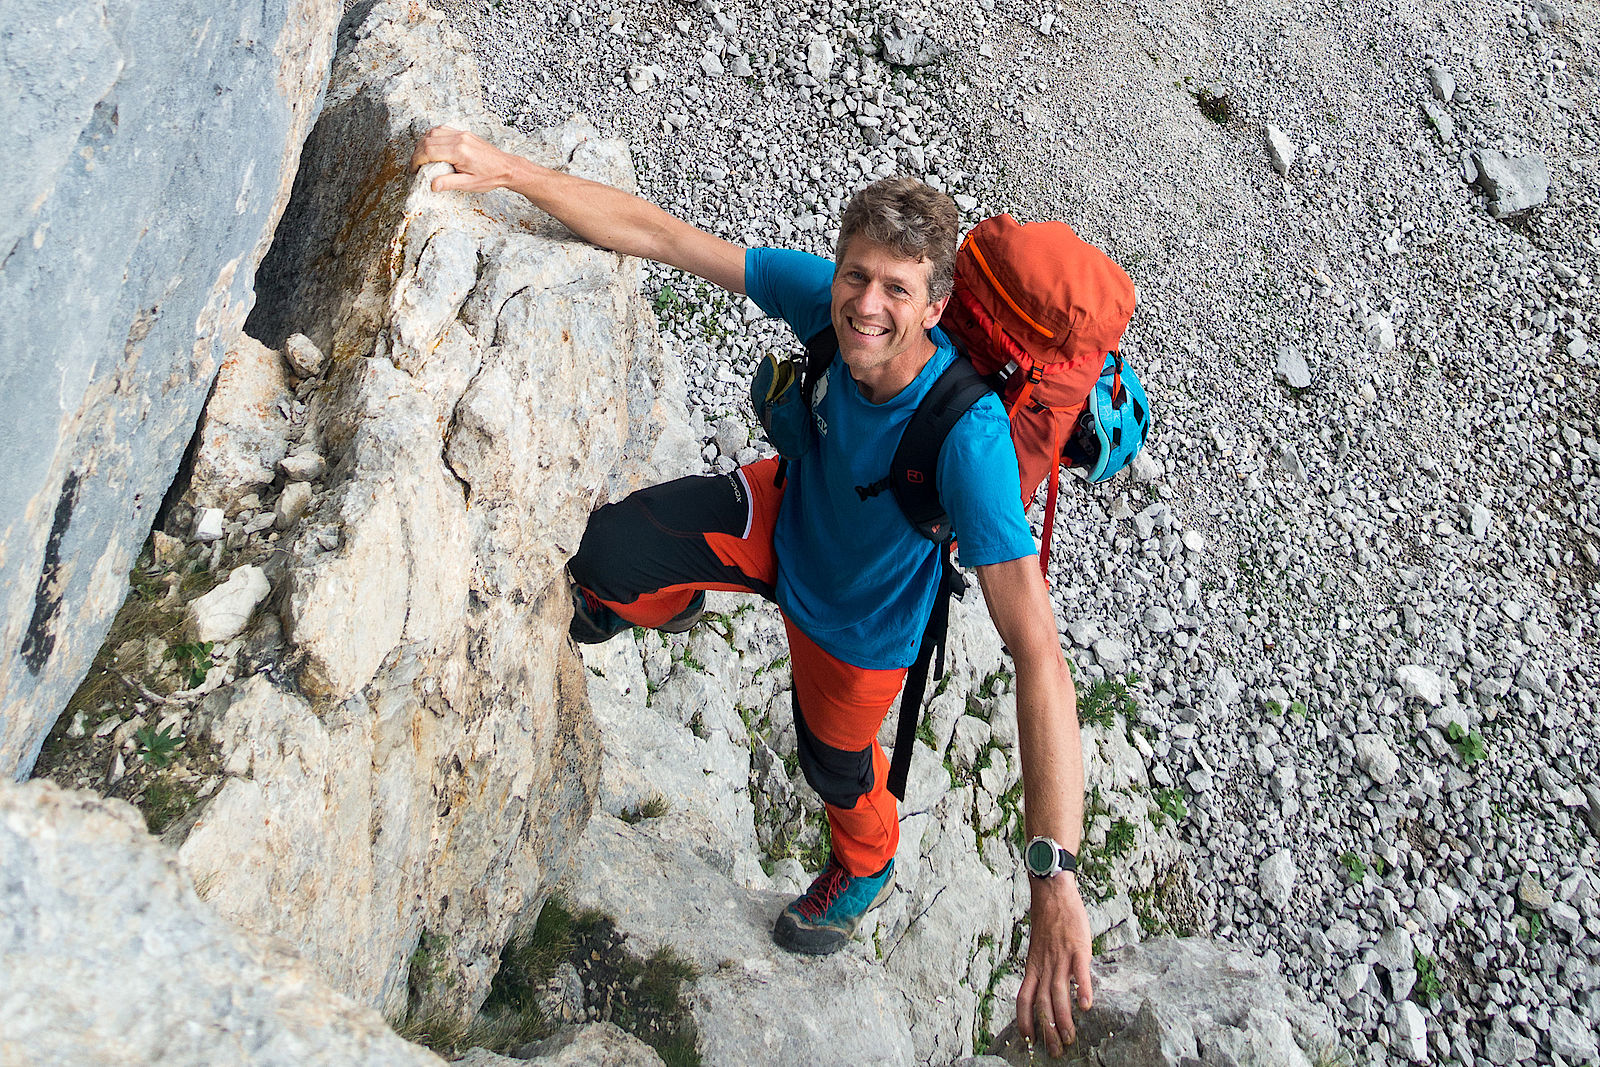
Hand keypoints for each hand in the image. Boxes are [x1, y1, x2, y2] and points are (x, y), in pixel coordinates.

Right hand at [410, 126, 521, 192]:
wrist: (506, 167)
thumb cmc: (490, 177)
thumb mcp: (469, 184)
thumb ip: (449, 183)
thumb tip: (432, 185)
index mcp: (459, 151)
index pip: (429, 151)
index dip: (417, 160)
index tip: (414, 170)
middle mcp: (459, 139)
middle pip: (428, 140)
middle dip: (417, 153)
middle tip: (415, 166)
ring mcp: (462, 134)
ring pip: (433, 132)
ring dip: (423, 143)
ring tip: (421, 157)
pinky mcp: (464, 133)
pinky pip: (443, 130)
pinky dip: (433, 137)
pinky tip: (432, 147)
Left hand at [1016, 872, 1093, 1057]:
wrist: (1053, 892)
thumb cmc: (1048, 921)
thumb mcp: (1038, 948)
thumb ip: (1042, 968)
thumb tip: (1048, 989)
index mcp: (1033, 966)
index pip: (1023, 999)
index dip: (1024, 1020)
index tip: (1029, 1039)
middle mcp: (1044, 965)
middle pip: (1043, 1004)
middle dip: (1048, 1030)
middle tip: (1056, 1051)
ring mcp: (1060, 957)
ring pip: (1059, 993)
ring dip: (1064, 1018)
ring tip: (1070, 1037)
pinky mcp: (1077, 948)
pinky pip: (1080, 972)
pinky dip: (1083, 989)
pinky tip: (1087, 1006)